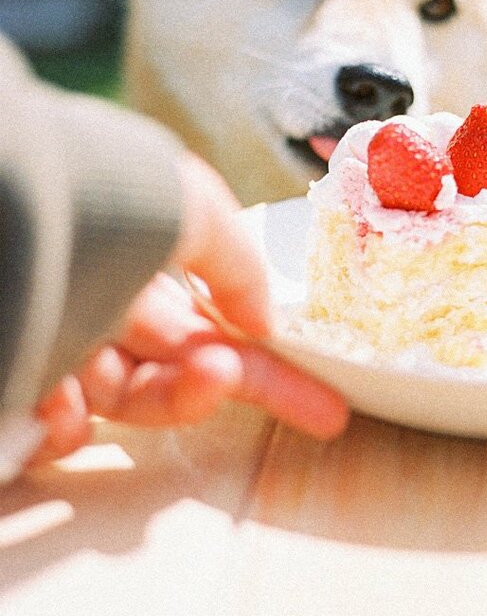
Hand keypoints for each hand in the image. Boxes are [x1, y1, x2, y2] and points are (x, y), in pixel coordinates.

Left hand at [31, 153, 348, 462]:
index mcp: (149, 266)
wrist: (4, 197)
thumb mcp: (193, 206)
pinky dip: (62, 425)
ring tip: (142, 367)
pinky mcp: (24, 377)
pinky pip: (54, 425)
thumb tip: (262, 322)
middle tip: (227, 378)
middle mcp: (106, 304)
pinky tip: (58, 398)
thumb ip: (239, 265)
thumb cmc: (101, 190)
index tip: (325, 407)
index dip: (272, 370)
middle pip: (176, 372)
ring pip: (122, 400)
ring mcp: (61, 344)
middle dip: (212, 385)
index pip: (218, 330)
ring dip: (150, 396)